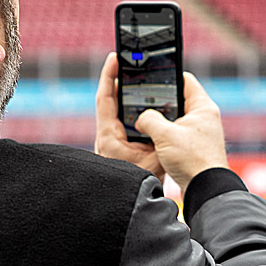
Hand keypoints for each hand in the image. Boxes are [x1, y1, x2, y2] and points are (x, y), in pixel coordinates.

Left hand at [94, 52, 165, 181]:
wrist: (127, 207)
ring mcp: (110, 141)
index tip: (114, 57)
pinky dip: (129, 109)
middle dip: (117, 80)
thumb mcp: (155, 160)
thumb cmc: (138, 185)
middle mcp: (106, 137)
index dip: (109, 76)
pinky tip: (142, 103)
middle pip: (109, 101)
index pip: (105, 99)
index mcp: (109, 136)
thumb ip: (158, 137)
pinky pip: (120, 121)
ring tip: (135, 77)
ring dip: (123, 94)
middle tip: (128, 62)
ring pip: (114, 111)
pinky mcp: (116, 147)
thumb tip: (159, 117)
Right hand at [134, 71, 228, 189]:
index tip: (150, 76)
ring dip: (160, 120)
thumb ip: (149, 119)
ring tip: (143, 119)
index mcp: (203, 107)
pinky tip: (151, 138)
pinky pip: (176, 134)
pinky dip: (164, 134)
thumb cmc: (192, 160)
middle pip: (178, 99)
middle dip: (159, 101)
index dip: (167, 76)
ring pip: (176, 118)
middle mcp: (204, 118)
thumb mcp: (164, 135)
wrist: (206, 190)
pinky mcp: (195, 147)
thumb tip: (141, 118)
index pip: (185, 80)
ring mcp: (200, 133)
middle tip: (141, 100)